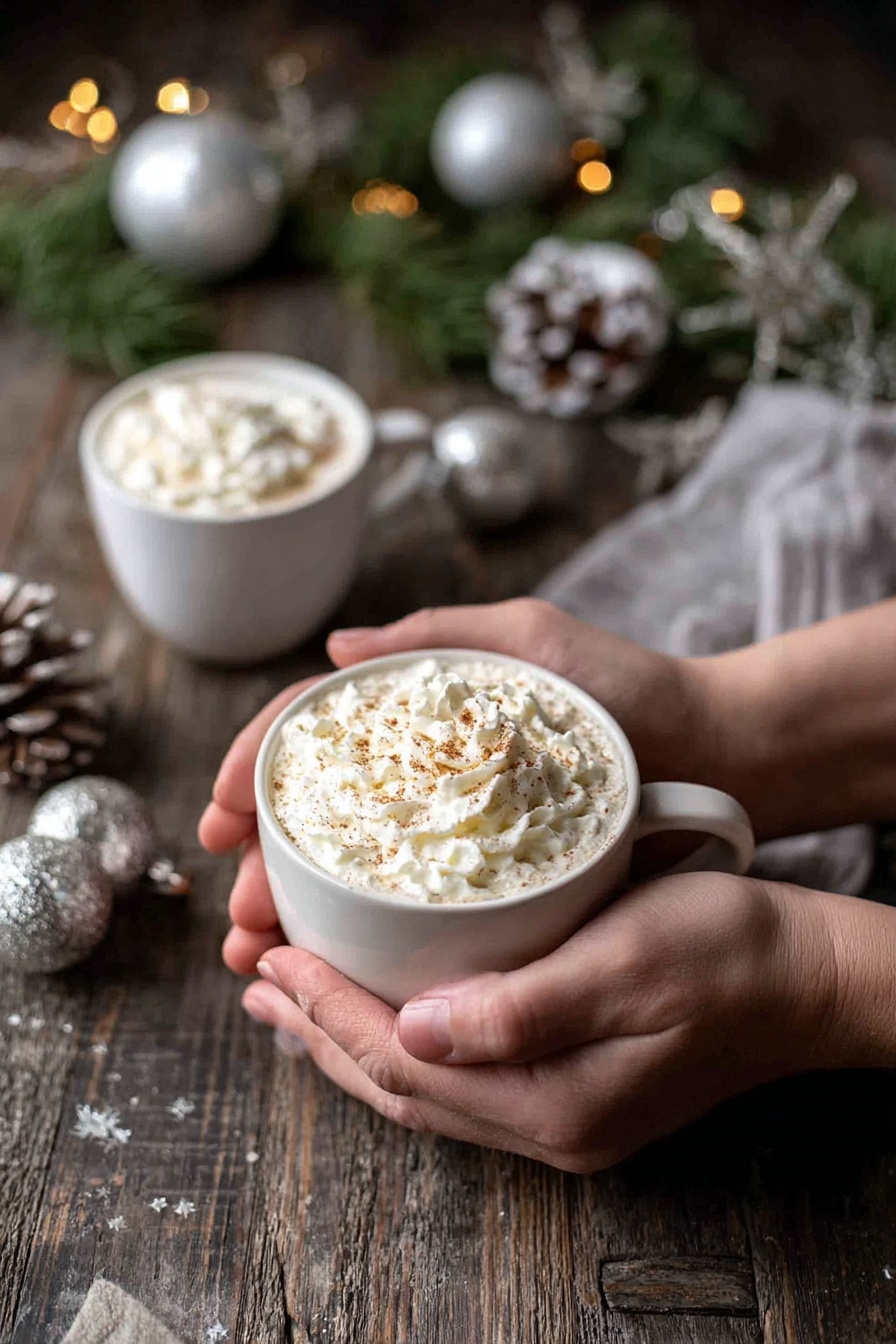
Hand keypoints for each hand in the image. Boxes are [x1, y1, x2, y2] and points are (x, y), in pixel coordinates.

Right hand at [200, 598, 710, 972]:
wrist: (720, 755)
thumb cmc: (628, 690)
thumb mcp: (532, 641)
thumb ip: (440, 633)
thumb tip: (336, 643)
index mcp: (420, 716)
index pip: (314, 737)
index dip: (253, 770)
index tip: (217, 815)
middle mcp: (426, 776)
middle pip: (320, 818)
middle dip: (262, 865)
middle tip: (238, 914)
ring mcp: (454, 832)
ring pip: (353, 875)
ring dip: (293, 912)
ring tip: (259, 953)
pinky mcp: (490, 882)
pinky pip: (409, 914)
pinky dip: (357, 941)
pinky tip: (326, 970)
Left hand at [237, 871, 848, 1170]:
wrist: (806, 978)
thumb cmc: (728, 951)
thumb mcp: (630, 963)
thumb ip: (522, 1008)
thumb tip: (418, 1030)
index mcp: (552, 1100)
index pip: (404, 1060)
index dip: (329, 1008)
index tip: (273, 956)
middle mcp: (547, 1126)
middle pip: (399, 1086)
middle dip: (318, 1032)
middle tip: (257, 981)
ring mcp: (560, 1117)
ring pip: (423, 1088)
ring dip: (350, 1044)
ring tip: (292, 1005)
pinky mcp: (572, 1091)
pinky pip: (457, 1079)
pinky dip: (403, 1047)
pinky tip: (387, 1017)